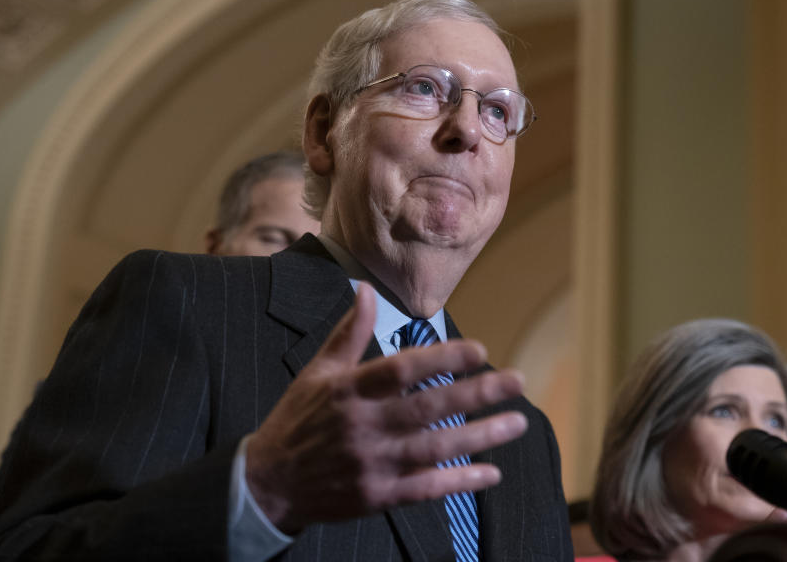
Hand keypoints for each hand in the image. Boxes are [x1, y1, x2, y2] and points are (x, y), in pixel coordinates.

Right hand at [245, 282, 527, 533]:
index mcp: (349, 391)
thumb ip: (348, 333)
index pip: (402, 370)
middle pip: (428, 408)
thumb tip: (366, 290)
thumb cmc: (298, 419)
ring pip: (435, 449)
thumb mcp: (317, 372)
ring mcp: (372, 464)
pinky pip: (425, 489)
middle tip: (517, 380)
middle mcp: (363, 426)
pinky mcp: (377, 496)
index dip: (443, 359)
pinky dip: (460, 482)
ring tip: (518, 421)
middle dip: (477, 394)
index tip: (480, 350)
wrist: (268, 482)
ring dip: (481, 436)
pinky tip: (492, 472)